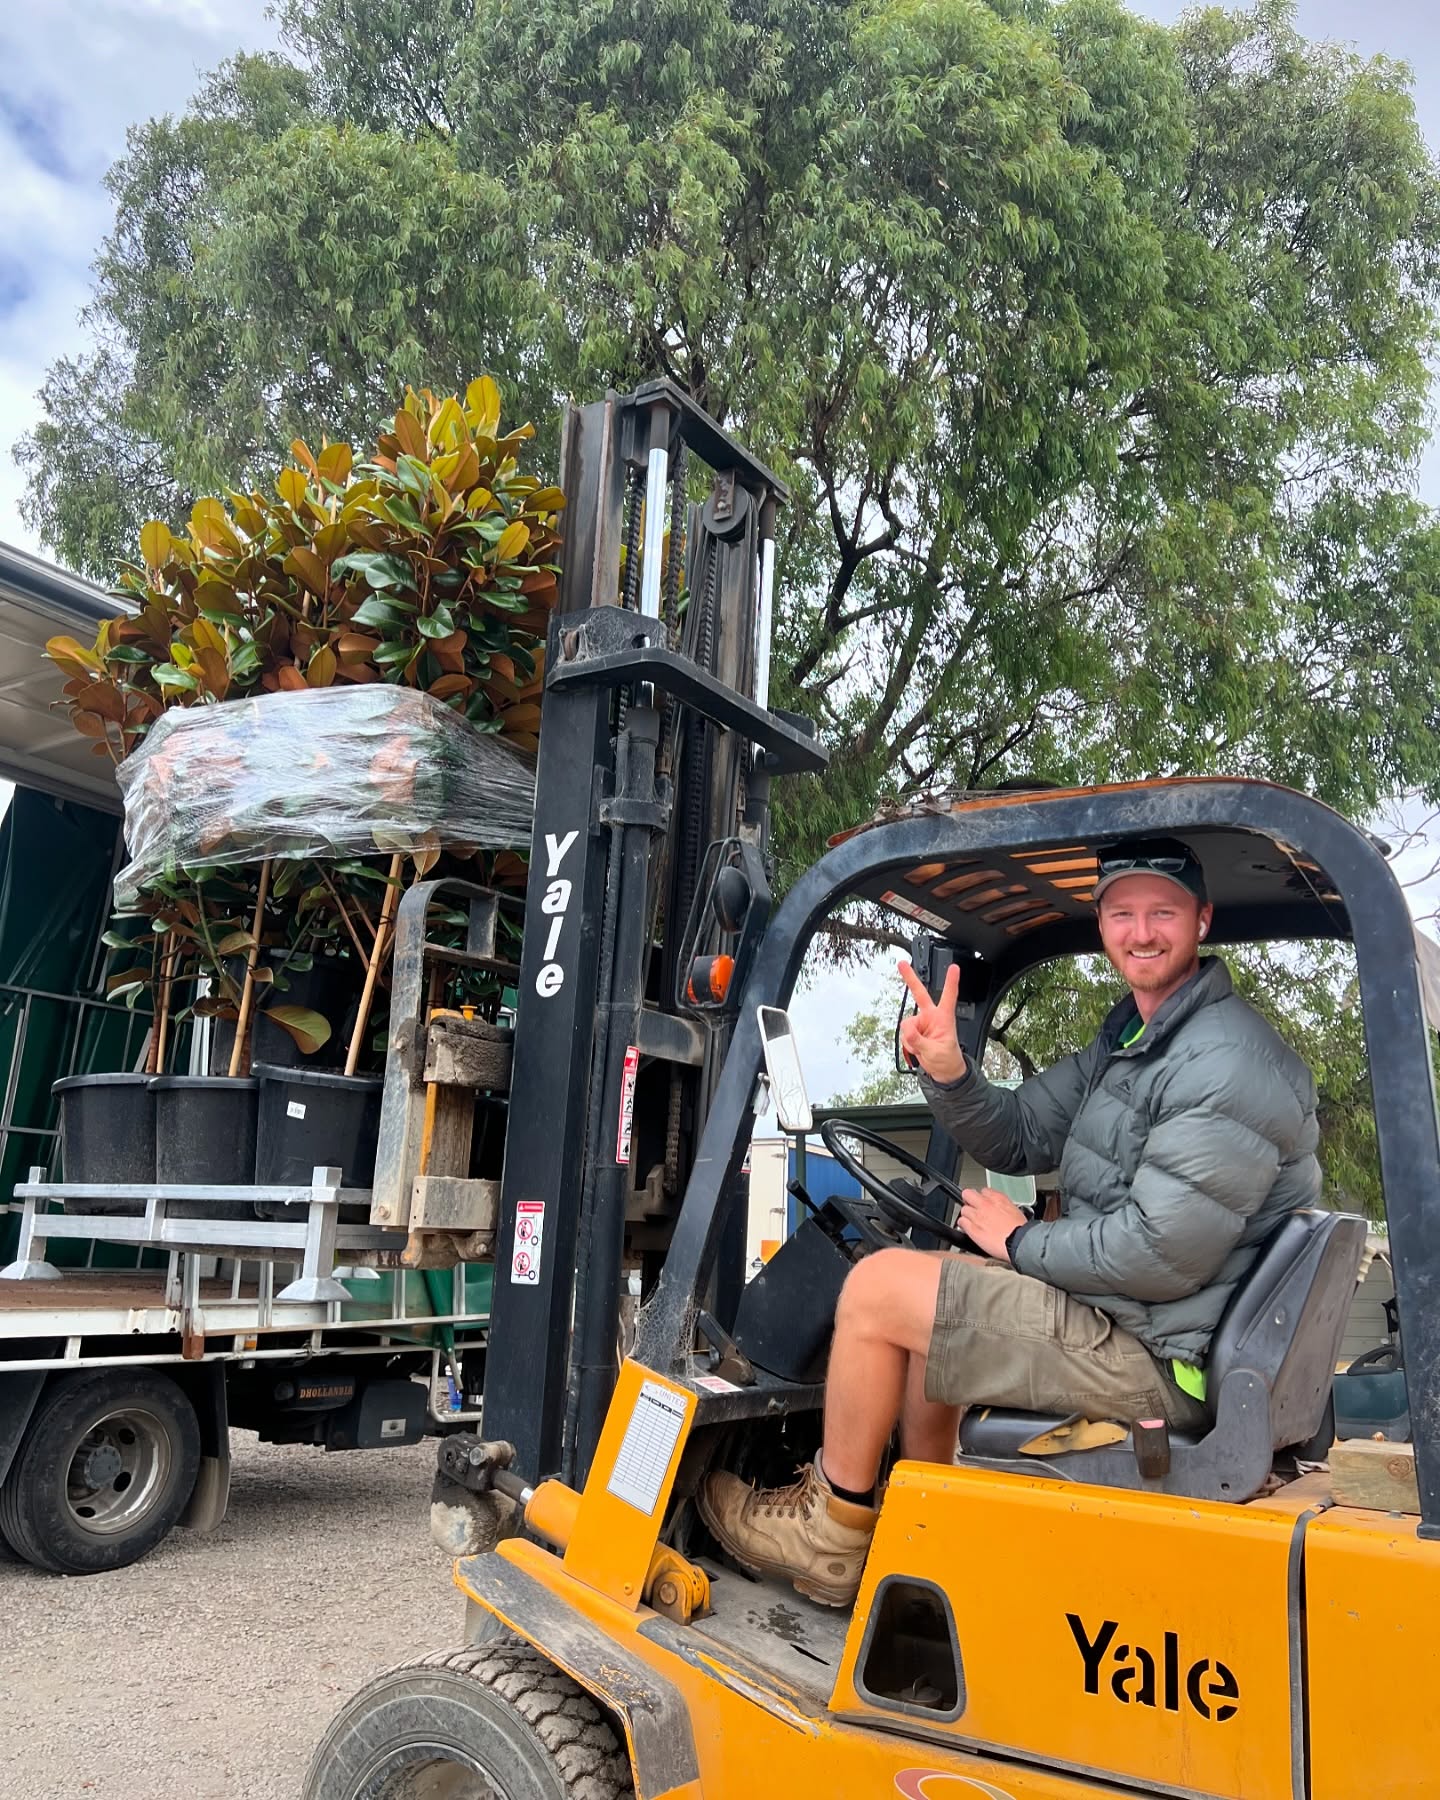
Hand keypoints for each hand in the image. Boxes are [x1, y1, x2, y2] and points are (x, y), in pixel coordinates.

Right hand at [898, 961, 965, 1084]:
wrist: (943, 1071)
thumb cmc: (947, 1060)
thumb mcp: (935, 1052)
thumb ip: (919, 1041)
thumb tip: (908, 1030)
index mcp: (944, 1018)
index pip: (949, 997)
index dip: (951, 982)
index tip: (954, 968)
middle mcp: (932, 1017)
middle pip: (920, 994)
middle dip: (910, 978)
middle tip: (901, 964)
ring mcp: (922, 1024)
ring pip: (907, 1023)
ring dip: (911, 1037)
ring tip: (922, 1046)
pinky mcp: (914, 1031)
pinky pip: (904, 1034)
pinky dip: (908, 1042)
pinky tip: (917, 1047)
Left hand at [958, 1186, 1028, 1261]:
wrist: (1020, 1242)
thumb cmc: (1020, 1230)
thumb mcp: (1015, 1210)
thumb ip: (1002, 1205)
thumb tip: (997, 1207)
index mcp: (997, 1198)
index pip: (983, 1190)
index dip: (982, 1198)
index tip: (983, 1203)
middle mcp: (986, 1204)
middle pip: (967, 1194)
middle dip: (969, 1200)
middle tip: (972, 1207)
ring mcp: (977, 1216)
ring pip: (964, 1210)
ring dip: (967, 1215)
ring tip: (973, 1222)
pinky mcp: (972, 1229)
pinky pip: (961, 1222)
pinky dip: (963, 1225)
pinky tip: (968, 1229)